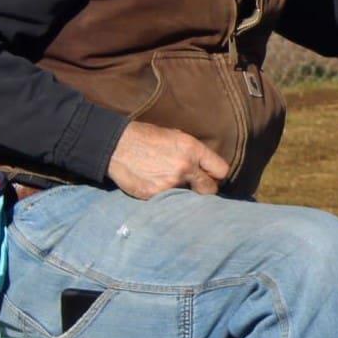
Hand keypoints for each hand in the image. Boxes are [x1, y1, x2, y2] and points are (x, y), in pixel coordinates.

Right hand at [107, 120, 228, 197]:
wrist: (115, 145)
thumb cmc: (145, 137)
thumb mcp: (175, 136)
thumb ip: (193, 153)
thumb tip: (205, 167)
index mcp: (192, 149)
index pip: (222, 171)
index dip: (217, 175)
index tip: (211, 177)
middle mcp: (185, 168)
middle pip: (210, 189)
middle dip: (205, 189)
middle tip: (196, 186)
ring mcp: (169, 184)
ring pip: (188, 197)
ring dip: (182, 192)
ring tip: (168, 181)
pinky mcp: (155, 195)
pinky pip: (168, 201)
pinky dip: (164, 196)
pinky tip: (154, 184)